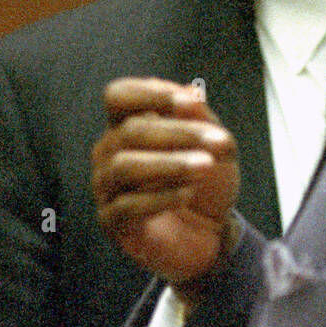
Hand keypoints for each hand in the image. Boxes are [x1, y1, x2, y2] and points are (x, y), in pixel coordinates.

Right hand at [92, 77, 238, 285]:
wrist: (212, 234)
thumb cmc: (208, 183)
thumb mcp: (217, 147)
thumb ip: (203, 119)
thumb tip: (190, 92)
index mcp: (129, 125)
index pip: (118, 96)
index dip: (149, 94)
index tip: (190, 103)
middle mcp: (109, 152)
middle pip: (130, 131)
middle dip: (179, 133)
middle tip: (219, 141)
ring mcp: (106, 187)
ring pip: (124, 166)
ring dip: (170, 164)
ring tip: (205, 166)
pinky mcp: (111, 222)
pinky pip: (127, 206)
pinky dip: (161, 197)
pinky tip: (188, 194)